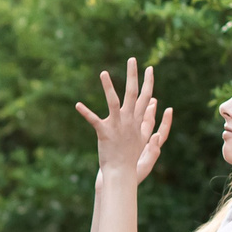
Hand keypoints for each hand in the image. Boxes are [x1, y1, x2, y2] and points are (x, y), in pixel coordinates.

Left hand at [74, 57, 172, 185]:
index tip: (149, 68)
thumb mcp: (142, 138)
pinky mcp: (105, 133)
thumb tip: (153, 108)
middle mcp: (129, 120)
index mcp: (137, 121)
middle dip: (133, 75)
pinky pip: (94, 120)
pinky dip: (86, 113)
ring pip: (114, 102)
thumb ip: (147, 122)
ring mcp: (117, 126)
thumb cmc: (130, 157)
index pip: (146, 97)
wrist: (122, 173)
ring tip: (103, 73)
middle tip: (132, 59)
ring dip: (108, 87)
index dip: (148, 82)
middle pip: (133, 94)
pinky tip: (77, 105)